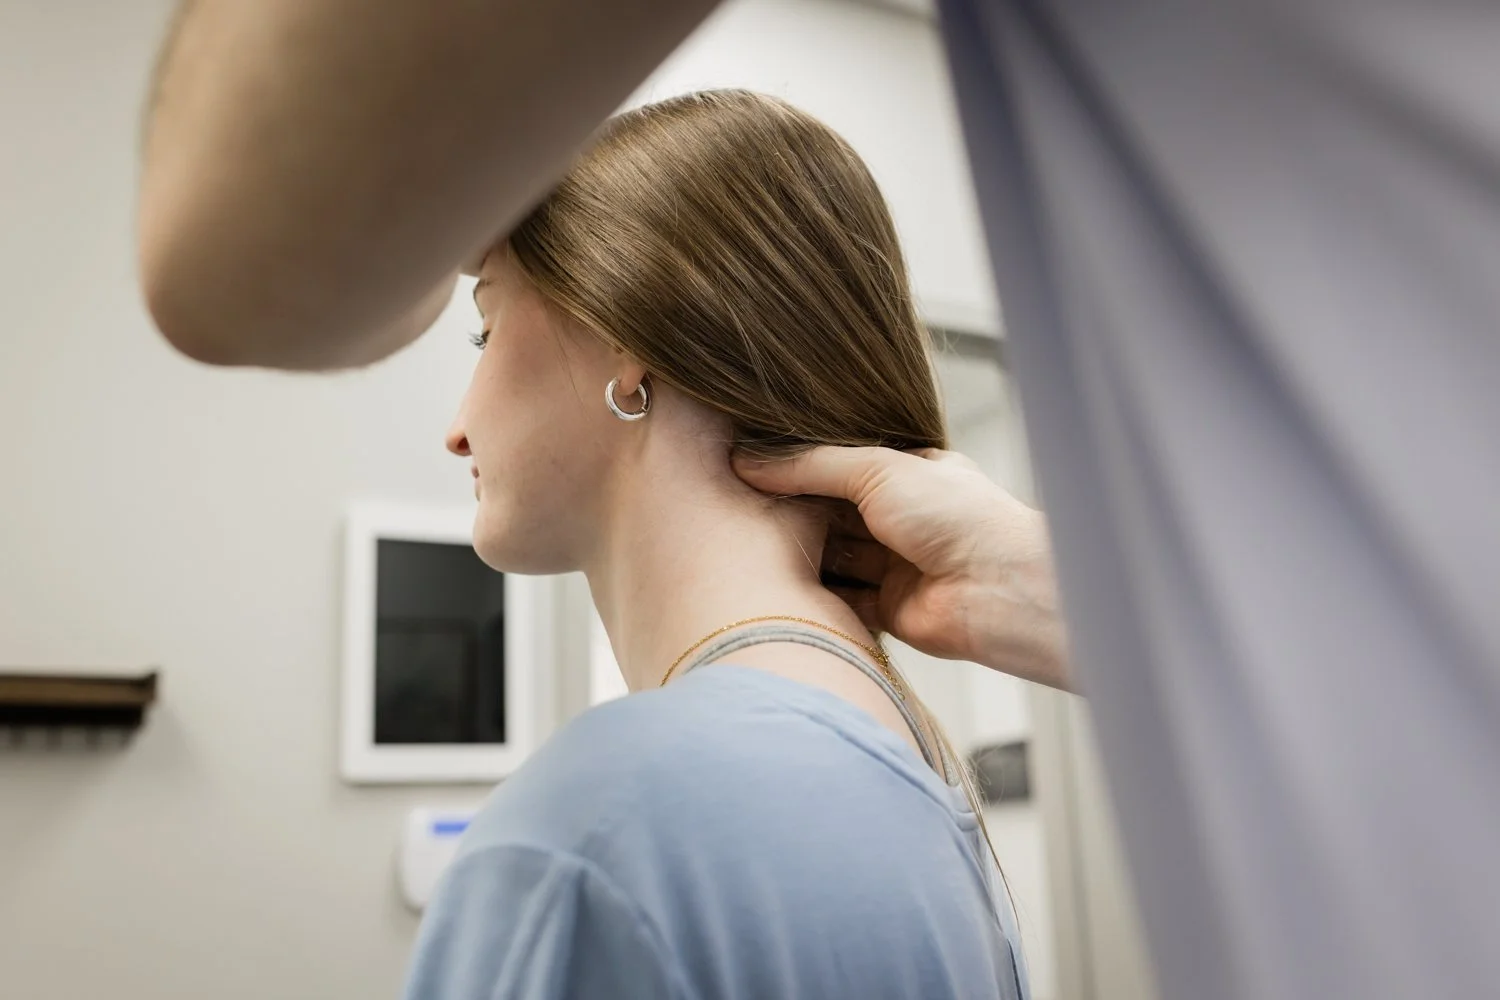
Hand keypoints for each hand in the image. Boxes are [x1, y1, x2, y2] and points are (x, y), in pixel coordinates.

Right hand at [736, 447, 1071, 689]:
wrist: (996, 588)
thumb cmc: (955, 516)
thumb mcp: (877, 469)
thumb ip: (811, 466)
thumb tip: (750, 461)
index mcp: (912, 473)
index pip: (844, 466)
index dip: (802, 468)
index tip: (753, 467)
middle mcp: (906, 518)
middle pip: (835, 513)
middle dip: (796, 512)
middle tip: (742, 508)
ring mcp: (899, 564)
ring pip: (836, 556)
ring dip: (802, 552)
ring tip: (749, 545)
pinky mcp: (891, 609)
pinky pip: (844, 599)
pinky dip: (817, 593)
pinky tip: (778, 583)